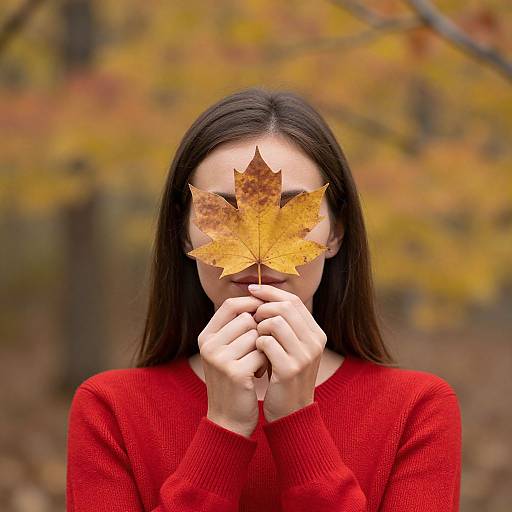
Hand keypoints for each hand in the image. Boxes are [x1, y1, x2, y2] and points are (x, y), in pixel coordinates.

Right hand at [198, 295, 268, 437]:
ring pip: (256, 335)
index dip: (251, 303)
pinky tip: (258, 375)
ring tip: (257, 363)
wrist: (228, 418)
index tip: (265, 312)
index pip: (230, 304)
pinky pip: (262, 353)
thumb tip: (260, 298)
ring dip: (264, 348)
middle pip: (246, 318)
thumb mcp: (227, 350)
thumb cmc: (233, 379)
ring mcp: (219, 358)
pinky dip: (266, 362)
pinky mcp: (234, 372)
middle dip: (259, 331)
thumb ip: (236, 326)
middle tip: (258, 350)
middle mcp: (209, 345)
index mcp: (206, 336)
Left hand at [249, 284, 327, 422]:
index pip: (293, 300)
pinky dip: (256, 344)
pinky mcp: (290, 369)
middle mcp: (315, 342)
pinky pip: (266, 342)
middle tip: (252, 319)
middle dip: (262, 309)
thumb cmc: (284, 376)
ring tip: (255, 340)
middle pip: (285, 307)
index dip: (271, 293)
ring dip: (258, 327)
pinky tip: (256, 354)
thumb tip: (262, 295)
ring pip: (275, 322)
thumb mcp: (291, 348)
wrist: (291, 413)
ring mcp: (304, 356)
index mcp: (316, 333)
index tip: (252, 291)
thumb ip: (284, 325)